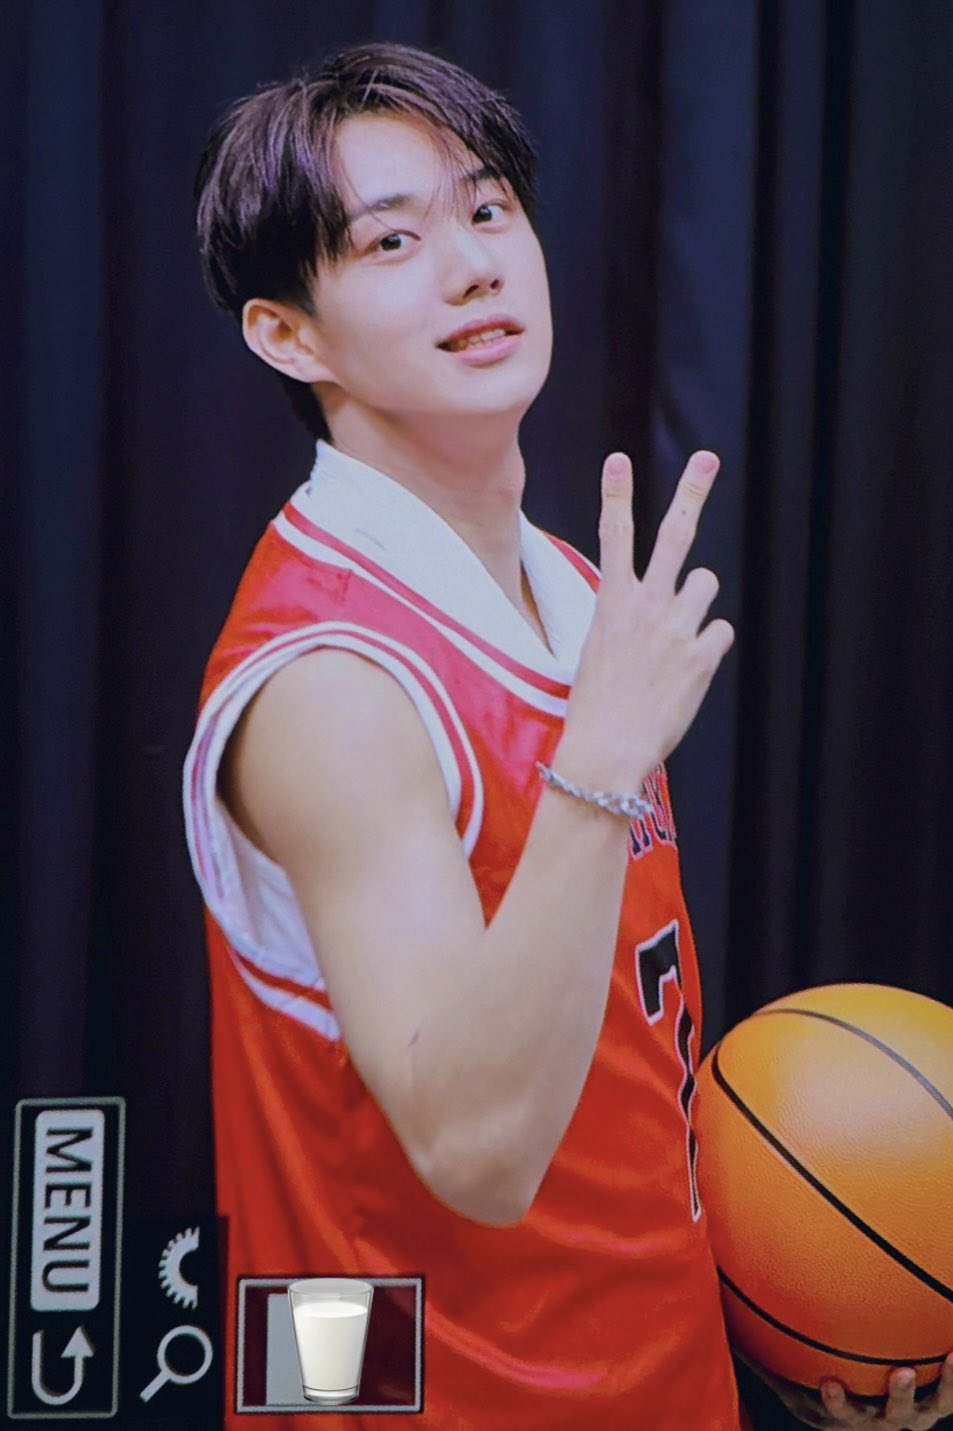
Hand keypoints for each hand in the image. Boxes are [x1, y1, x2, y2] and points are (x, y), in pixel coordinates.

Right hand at [559, 449, 733, 788]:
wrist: (607, 748)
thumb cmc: (596, 706)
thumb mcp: (598, 651)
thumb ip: (626, 619)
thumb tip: (659, 607)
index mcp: (612, 603)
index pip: (613, 536)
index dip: (617, 494)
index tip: (619, 460)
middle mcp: (646, 605)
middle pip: (675, 535)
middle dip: (691, 492)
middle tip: (706, 459)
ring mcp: (677, 627)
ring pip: (706, 584)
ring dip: (698, 603)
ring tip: (678, 637)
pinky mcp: (702, 654)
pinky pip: (719, 632)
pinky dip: (707, 648)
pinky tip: (686, 672)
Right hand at [755, 1357, 952, 1428]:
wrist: (868, 1410)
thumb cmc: (820, 1383)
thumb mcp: (792, 1371)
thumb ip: (768, 1346)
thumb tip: (728, 1306)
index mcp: (841, 1416)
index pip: (836, 1414)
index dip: (837, 1403)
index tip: (830, 1384)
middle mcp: (877, 1423)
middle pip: (885, 1418)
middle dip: (895, 1398)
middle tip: (899, 1373)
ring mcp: (908, 1419)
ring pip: (924, 1413)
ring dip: (940, 1389)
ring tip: (949, 1360)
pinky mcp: (931, 1407)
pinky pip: (948, 1397)